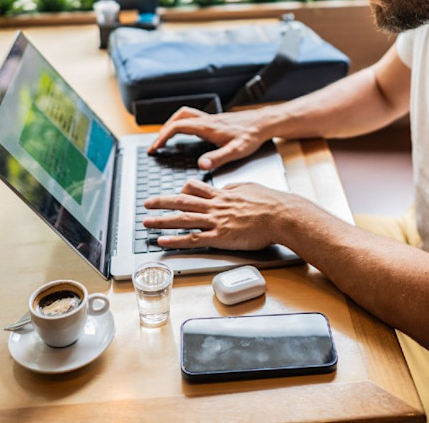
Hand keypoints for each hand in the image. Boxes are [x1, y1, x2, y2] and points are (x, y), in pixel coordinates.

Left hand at [143, 179, 289, 250]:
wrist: (281, 215)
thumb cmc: (271, 203)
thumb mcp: (250, 188)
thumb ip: (235, 189)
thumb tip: (228, 189)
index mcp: (222, 195)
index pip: (196, 189)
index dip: (182, 191)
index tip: (174, 193)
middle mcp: (215, 206)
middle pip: (181, 202)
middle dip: (162, 202)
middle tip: (147, 203)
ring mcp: (216, 221)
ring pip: (182, 219)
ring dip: (161, 221)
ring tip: (146, 223)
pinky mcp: (220, 237)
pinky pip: (192, 239)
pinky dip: (175, 240)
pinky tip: (162, 241)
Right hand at [146, 106, 272, 170]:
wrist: (265, 123)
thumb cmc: (252, 135)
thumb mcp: (236, 150)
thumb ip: (217, 158)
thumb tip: (200, 165)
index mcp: (207, 127)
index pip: (177, 127)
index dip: (162, 137)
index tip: (155, 148)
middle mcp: (207, 120)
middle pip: (178, 117)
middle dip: (164, 129)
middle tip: (157, 143)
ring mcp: (212, 119)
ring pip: (186, 115)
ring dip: (173, 124)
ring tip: (167, 138)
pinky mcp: (217, 121)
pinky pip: (195, 119)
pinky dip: (185, 125)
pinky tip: (189, 136)